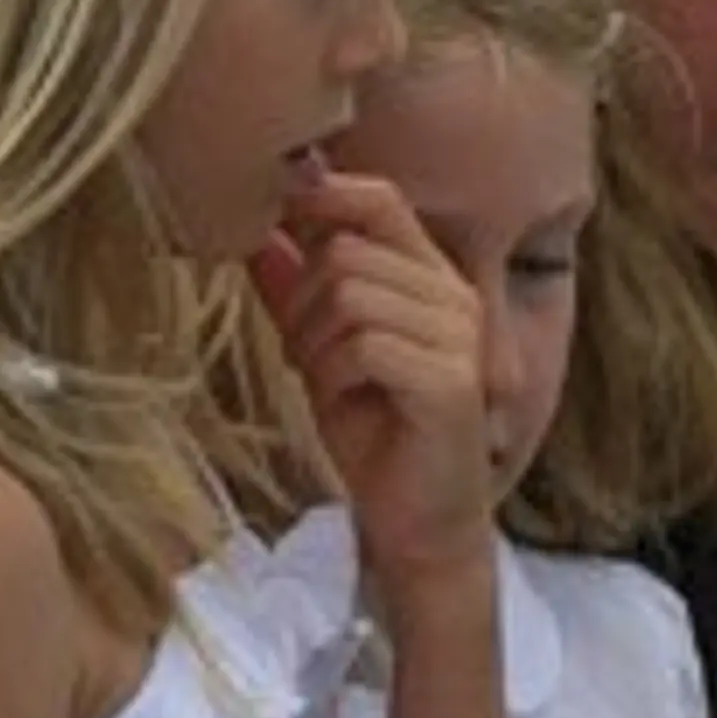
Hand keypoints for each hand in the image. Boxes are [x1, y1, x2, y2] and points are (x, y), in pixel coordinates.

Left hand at [249, 168, 494, 586]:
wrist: (417, 519)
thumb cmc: (374, 431)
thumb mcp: (320, 348)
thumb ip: (295, 288)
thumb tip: (257, 231)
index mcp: (432, 279)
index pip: (381, 200)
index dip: (322, 198)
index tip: (276, 225)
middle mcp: (455, 298)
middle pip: (347, 252)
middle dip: (301, 303)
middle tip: (300, 354)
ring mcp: (459, 339)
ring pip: (351, 296)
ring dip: (314, 344)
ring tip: (321, 381)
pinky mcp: (451, 382)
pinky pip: (365, 345)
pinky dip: (334, 375)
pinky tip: (344, 402)